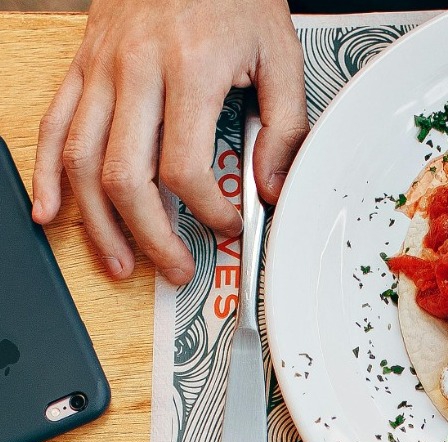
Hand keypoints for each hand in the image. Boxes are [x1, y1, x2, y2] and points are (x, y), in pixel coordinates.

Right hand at [33, 0, 307, 284]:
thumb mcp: (280, 53)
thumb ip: (285, 125)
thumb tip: (271, 186)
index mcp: (191, 69)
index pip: (185, 165)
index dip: (207, 209)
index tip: (227, 225)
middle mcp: (137, 71)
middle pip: (127, 175)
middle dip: (151, 235)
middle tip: (176, 267)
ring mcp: (101, 69)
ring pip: (83, 161)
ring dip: (99, 223)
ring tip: (121, 263)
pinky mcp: (82, 66)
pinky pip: (54, 125)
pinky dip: (47, 175)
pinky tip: (52, 212)